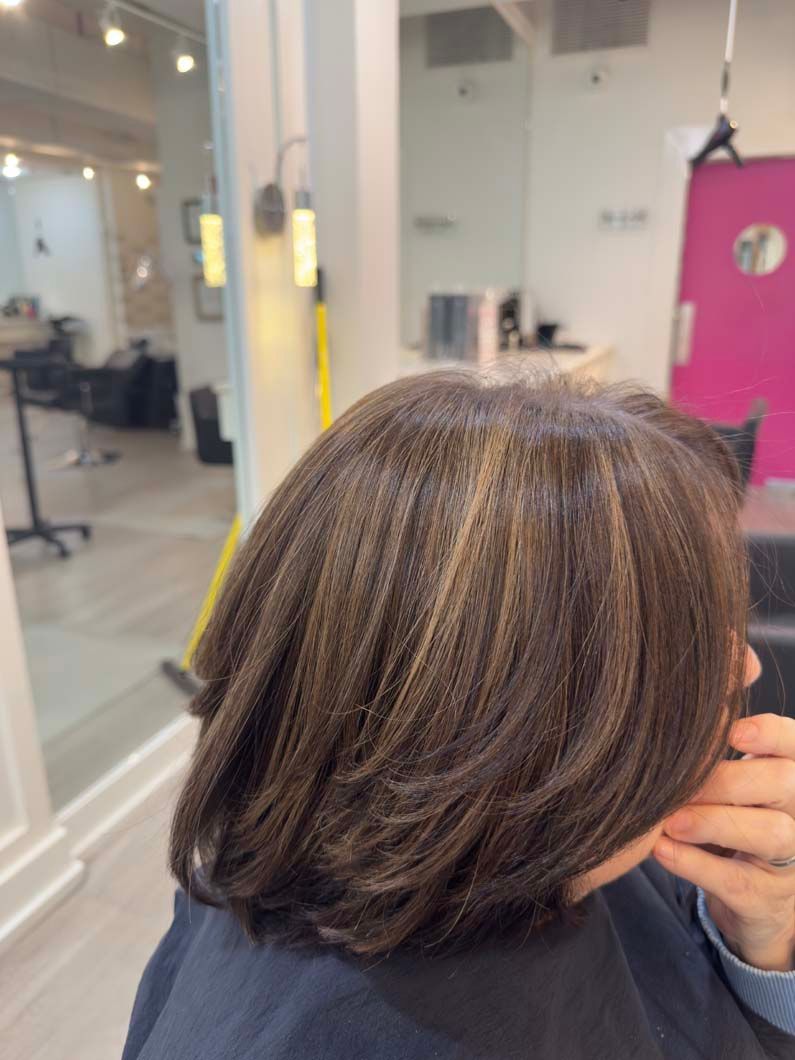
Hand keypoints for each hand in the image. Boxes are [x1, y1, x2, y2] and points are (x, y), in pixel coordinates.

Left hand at [653, 713, 794, 971]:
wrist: (754, 899)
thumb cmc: (736, 816)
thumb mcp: (738, 779)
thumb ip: (720, 736)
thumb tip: (706, 683)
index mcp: (793, 776)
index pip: (794, 745)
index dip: (770, 735)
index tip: (732, 732)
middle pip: (782, 784)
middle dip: (727, 779)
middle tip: (678, 779)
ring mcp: (791, 862)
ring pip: (769, 834)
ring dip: (713, 822)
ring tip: (668, 819)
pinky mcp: (767, 901)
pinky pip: (737, 881)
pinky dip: (695, 864)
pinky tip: (661, 848)